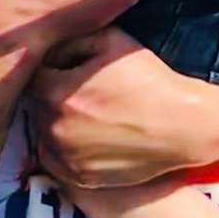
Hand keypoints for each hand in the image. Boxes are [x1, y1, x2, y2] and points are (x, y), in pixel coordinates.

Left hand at [30, 28, 210, 186]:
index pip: (36, 75)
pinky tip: (86, 137)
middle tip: (80, 91)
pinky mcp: (79, 178)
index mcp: (55, 91)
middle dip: (53, 95)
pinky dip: (64, 149)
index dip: (54, 69)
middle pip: (37, 106)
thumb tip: (53, 46)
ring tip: (85, 115)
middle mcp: (53, 127)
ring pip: (43, 134)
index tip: (71, 69)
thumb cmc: (149, 79)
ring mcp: (65, 157)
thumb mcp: (112, 41)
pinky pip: (56, 161)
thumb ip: (74, 39)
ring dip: (56, 123)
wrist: (182, 126)